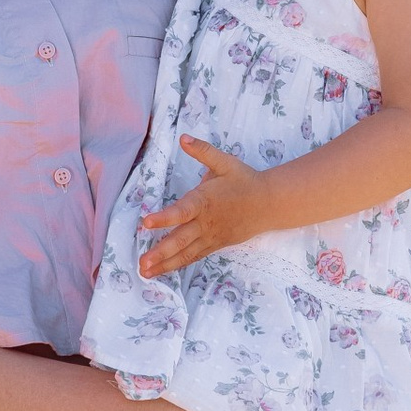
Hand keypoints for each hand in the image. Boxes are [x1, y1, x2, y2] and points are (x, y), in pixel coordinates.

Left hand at [137, 137, 268, 276]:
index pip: (182, 211)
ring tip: (145, 273)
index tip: (145, 223)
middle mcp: (205, 222)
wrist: (269, 203)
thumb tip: (183, 138)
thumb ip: (203, 151)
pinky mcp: (216, 245)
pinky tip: (163, 270)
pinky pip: (195, 257)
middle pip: (181, 240)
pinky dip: (179, 265)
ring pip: (186, 253)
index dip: (164, 218)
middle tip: (142, 263)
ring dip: (165, 263)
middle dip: (160, 252)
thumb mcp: (225, 162)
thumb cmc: (244, 181)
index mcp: (204, 201)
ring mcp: (211, 237)